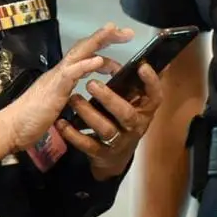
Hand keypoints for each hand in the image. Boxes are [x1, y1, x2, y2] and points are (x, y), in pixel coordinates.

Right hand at [0, 23, 132, 159]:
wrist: (11, 128)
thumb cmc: (31, 119)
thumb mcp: (56, 104)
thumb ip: (67, 95)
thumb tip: (78, 94)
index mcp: (62, 75)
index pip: (84, 54)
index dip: (101, 46)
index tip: (119, 40)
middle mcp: (60, 71)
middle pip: (85, 47)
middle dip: (106, 37)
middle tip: (126, 31)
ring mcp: (56, 78)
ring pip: (79, 53)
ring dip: (97, 41)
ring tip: (114, 31)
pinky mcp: (53, 89)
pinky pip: (70, 73)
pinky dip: (85, 64)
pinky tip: (98, 59)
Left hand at [57, 62, 162, 180]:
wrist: (115, 158)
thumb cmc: (123, 121)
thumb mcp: (133, 104)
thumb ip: (134, 86)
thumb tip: (143, 58)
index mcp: (145, 111)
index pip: (155, 96)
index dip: (151, 82)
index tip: (141, 66)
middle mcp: (135, 127)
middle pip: (126, 114)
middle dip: (109, 98)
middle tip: (91, 83)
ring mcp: (118, 142)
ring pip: (105, 128)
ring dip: (88, 113)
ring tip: (74, 99)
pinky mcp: (101, 154)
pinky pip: (87, 144)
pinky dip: (73, 134)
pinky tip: (61, 122)